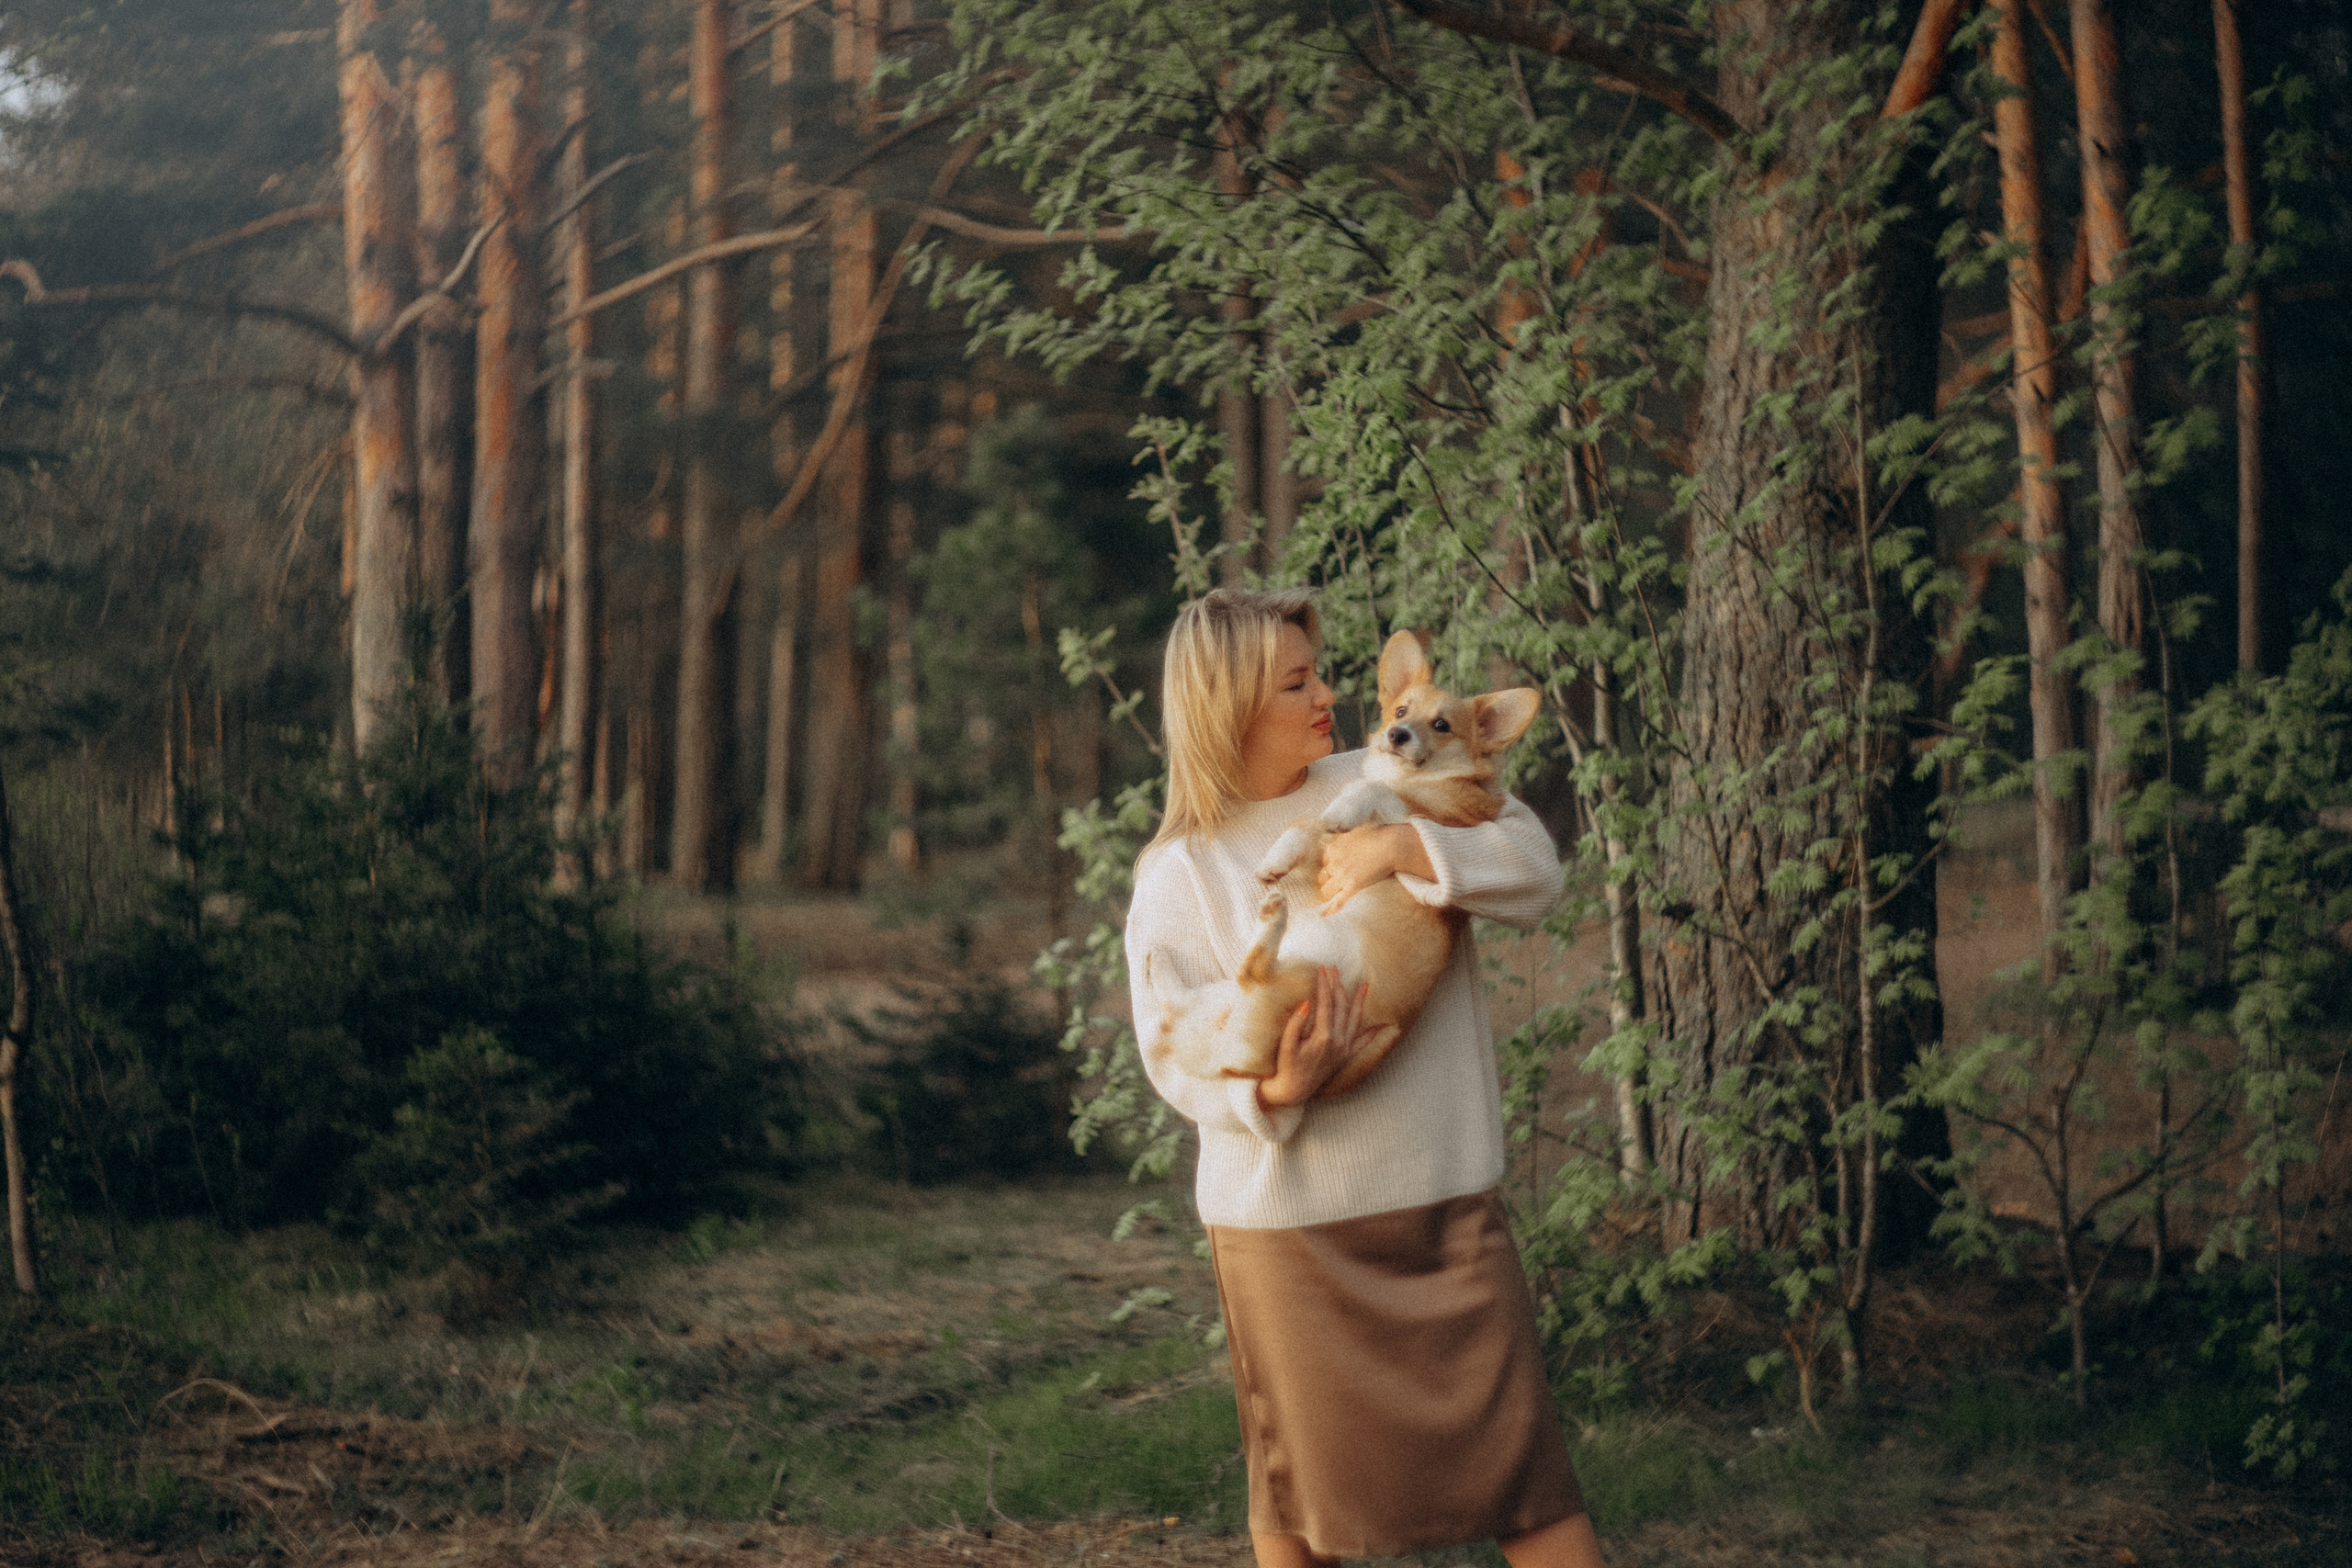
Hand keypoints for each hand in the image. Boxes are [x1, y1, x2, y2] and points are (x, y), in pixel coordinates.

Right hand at [1257, 966, 1369, 1108]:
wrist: (1294, 1090)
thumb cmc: (1287, 1066)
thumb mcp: (1287, 1044)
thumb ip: (1296, 1023)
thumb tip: (1307, 1003)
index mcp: (1323, 1037)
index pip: (1326, 1004)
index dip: (1324, 985)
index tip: (1321, 970)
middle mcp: (1338, 1042)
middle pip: (1341, 1008)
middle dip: (1338, 986)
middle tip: (1334, 969)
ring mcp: (1344, 1050)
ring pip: (1355, 1020)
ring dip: (1359, 1002)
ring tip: (1365, 986)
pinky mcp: (1346, 1057)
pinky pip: (1362, 1043)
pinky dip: (1371, 1033)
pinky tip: (1379, 1025)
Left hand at [1316, 823, 1433, 913]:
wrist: (1391, 845)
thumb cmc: (1378, 835)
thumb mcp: (1356, 832)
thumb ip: (1346, 838)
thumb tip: (1343, 840)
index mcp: (1334, 848)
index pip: (1325, 861)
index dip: (1332, 866)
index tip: (1338, 870)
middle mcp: (1334, 862)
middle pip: (1323, 876)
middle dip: (1329, 880)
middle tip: (1337, 884)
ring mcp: (1343, 876)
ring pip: (1326, 890)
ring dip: (1331, 893)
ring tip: (1335, 897)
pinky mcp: (1353, 887)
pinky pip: (1338, 901)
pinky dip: (1332, 909)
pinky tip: (1327, 915)